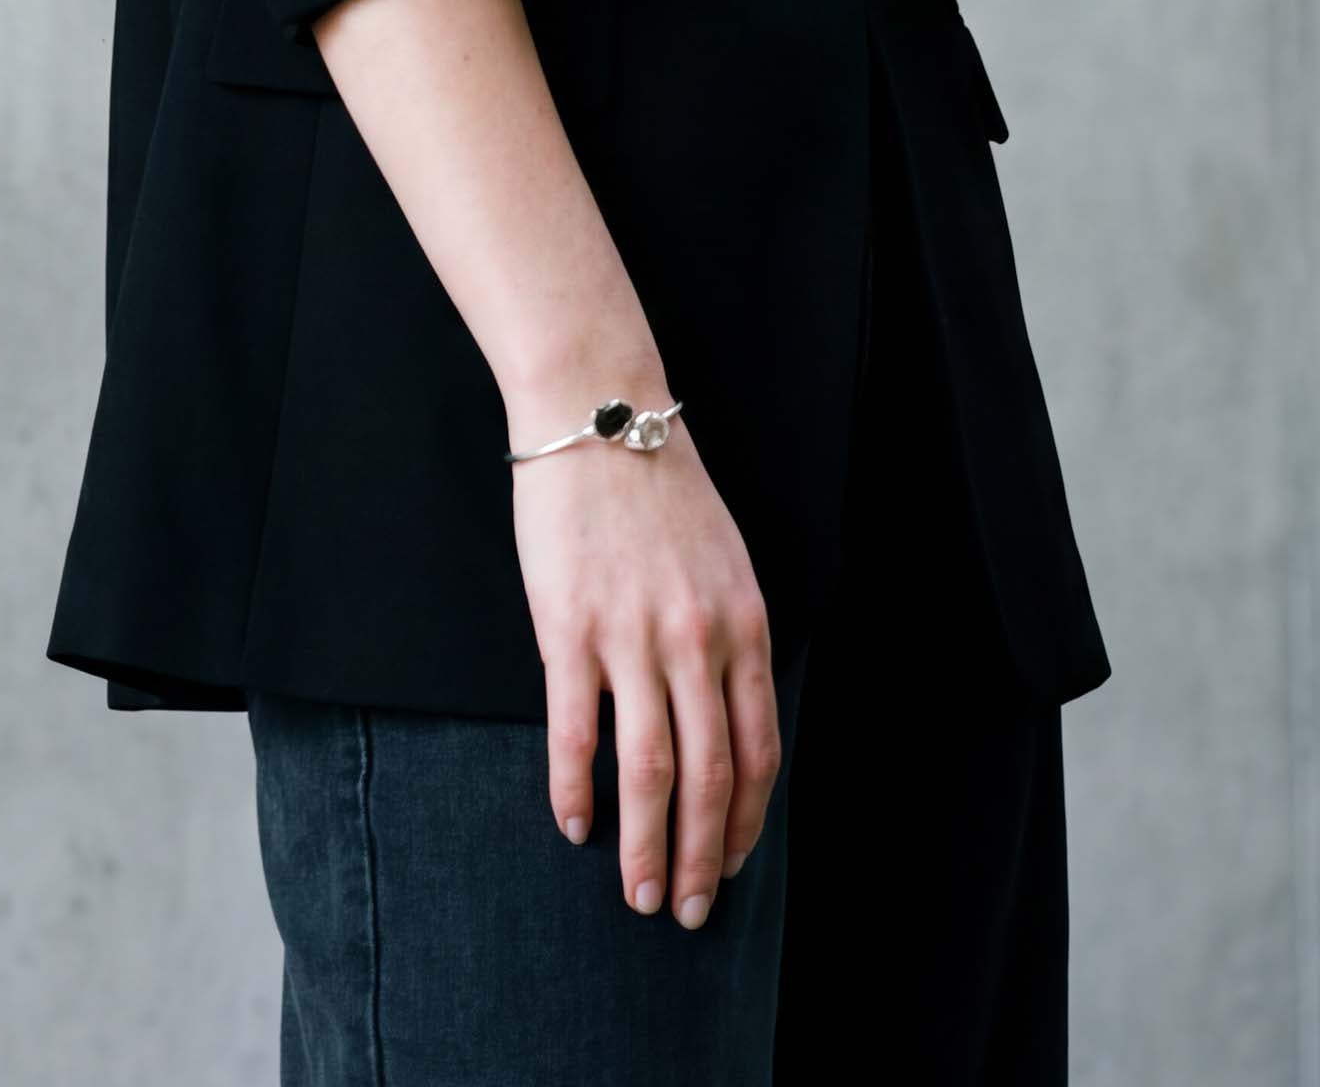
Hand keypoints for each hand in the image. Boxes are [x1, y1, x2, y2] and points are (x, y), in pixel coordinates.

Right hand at [508, 407, 783, 928]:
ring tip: (635, 894)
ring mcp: (633, 638)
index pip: (759, 753)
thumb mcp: (725, 562)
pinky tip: (574, 826)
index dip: (745, 823)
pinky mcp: (569, 630)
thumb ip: (728, 638)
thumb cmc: (660, 488)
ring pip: (650, 770)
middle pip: (709, 778)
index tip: (729, 868)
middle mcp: (698, 641)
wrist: (599, 417)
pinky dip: (576, 788)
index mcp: (745, 626)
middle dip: (699, 858)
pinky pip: (577, 731)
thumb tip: (722, 716)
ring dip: (645, 845)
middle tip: (682, 912)